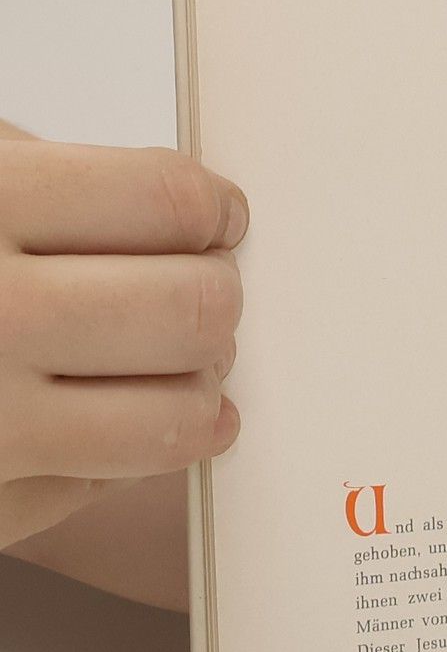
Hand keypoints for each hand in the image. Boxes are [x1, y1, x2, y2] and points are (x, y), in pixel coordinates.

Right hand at [0, 120, 246, 557]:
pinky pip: (110, 478)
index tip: (215, 218)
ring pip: (181, 412)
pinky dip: (129, 449)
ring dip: (193, 384)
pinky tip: (96, 418)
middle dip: (211, 297)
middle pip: (195, 306)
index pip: (169, 201)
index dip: (210, 209)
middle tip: (195, 290)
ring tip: (169, 363)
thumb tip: (181, 206)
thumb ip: (25, 172)